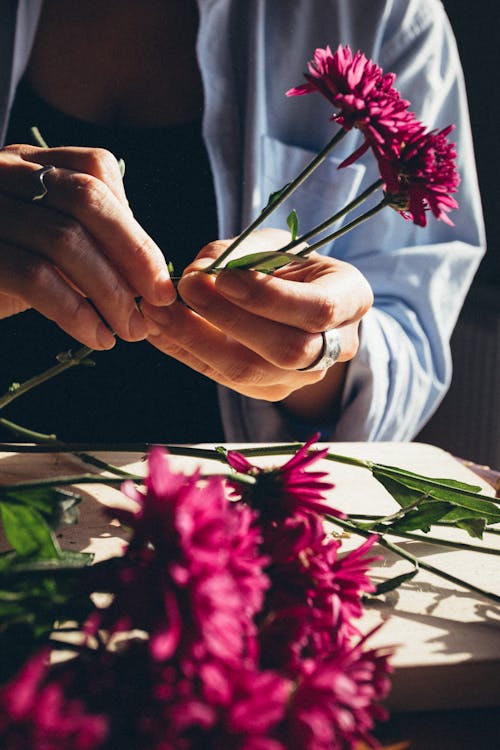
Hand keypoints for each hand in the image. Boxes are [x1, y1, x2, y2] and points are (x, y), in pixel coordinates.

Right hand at [0, 144, 175, 347]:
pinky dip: (77, 313)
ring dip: (111, 294)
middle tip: (158, 304)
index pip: (96, 169)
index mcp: (26, 163)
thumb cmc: (1, 273)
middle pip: (86, 199)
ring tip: (130, 331)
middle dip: (135, 256)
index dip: (135, 226)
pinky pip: (36, 277)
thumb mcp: (47, 246)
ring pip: (65, 240)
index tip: (155, 276)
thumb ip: (89, 242)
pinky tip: (96, 337)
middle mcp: (1, 172)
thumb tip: (151, 276)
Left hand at [141, 229, 372, 410]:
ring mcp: (302, 377)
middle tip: (185, 286)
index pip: (319, 310)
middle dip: (230, 319)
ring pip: (249, 372)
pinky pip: (222, 377)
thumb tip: (196, 273)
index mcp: (351, 300)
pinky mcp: (268, 392)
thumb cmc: (288, 265)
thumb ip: (240, 252)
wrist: (295, 301)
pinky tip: (159, 328)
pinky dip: (185, 351)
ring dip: (196, 339)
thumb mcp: (274, 243)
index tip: (224, 277)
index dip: (270, 298)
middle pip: (287, 350)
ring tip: (158, 311)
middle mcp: (336, 347)